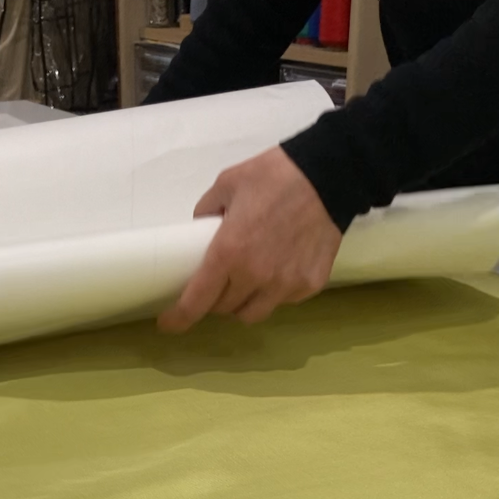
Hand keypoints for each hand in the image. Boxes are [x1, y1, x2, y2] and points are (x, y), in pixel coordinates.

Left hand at [158, 147, 341, 331]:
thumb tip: (200, 229)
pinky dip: (273, 292)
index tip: (169, 323)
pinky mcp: (308, 285)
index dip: (179, 318)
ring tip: (246, 282)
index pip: (197, 302)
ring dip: (242, 303)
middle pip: (224, 310)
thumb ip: (207, 210)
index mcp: (229, 253)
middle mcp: (255, 277)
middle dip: (215, 299)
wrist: (330, 174)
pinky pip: (282, 301)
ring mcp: (285, 285)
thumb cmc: (275, 175)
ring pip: (252, 313)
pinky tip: (278, 270)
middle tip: (217, 281)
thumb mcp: (228, 182)